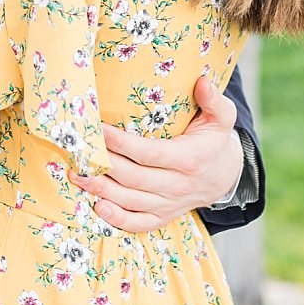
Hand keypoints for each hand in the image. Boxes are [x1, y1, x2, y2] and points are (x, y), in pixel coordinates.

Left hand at [70, 73, 242, 231]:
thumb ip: (214, 100)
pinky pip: (138, 223)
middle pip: (133, 177)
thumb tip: (203, 81)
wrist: (226, 176)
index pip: (147, 153)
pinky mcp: (163, 216)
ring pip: (130, 200)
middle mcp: (177, 185)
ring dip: (101, 189)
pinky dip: (117, 219)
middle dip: (103, 164)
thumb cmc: (215, 141)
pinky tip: (98, 205)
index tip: (97, 129)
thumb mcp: (222, 118)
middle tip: (78, 150)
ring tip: (77, 174)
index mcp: (188, 159)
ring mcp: (169, 204)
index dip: (120, 143)